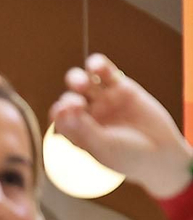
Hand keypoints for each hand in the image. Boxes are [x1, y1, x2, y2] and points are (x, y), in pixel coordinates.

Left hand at [50, 54, 192, 197]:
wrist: (160, 151)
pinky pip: (105, 73)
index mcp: (76, 132)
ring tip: (82, 83)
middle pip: (69, 99)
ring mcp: (104, 100)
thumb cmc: (127, 155)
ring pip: (84, 83)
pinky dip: (98, 65)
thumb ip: (82, 128)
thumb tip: (61, 109)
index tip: (63, 111)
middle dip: (69, 98)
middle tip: (77, 103)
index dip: (59, 112)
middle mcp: (87, 115)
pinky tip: (95, 64)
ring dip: (78, 79)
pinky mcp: (121, 87)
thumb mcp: (101, 145)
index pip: (60, 118)